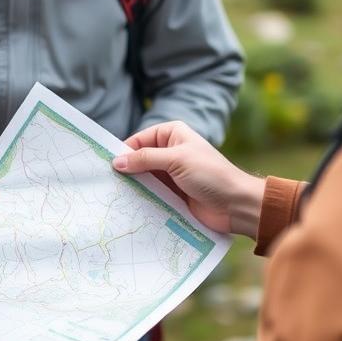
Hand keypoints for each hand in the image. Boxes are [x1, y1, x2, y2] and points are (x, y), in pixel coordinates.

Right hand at [113, 121, 264, 237]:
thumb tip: (116, 162)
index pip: (138, 140)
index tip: (105, 165)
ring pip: (143, 178)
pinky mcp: (172, 193)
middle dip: (125, 170)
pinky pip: (151, 193)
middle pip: (138, 159)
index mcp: (172, 134)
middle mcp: (169, 152)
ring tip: (113, 196)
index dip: (122, 152)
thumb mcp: (176, 160)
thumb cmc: (210, 175)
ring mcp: (170, 174)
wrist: (236, 205)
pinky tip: (127, 205)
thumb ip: (145, 159)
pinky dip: (141, 198)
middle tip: (105, 183)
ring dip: (133, 186)